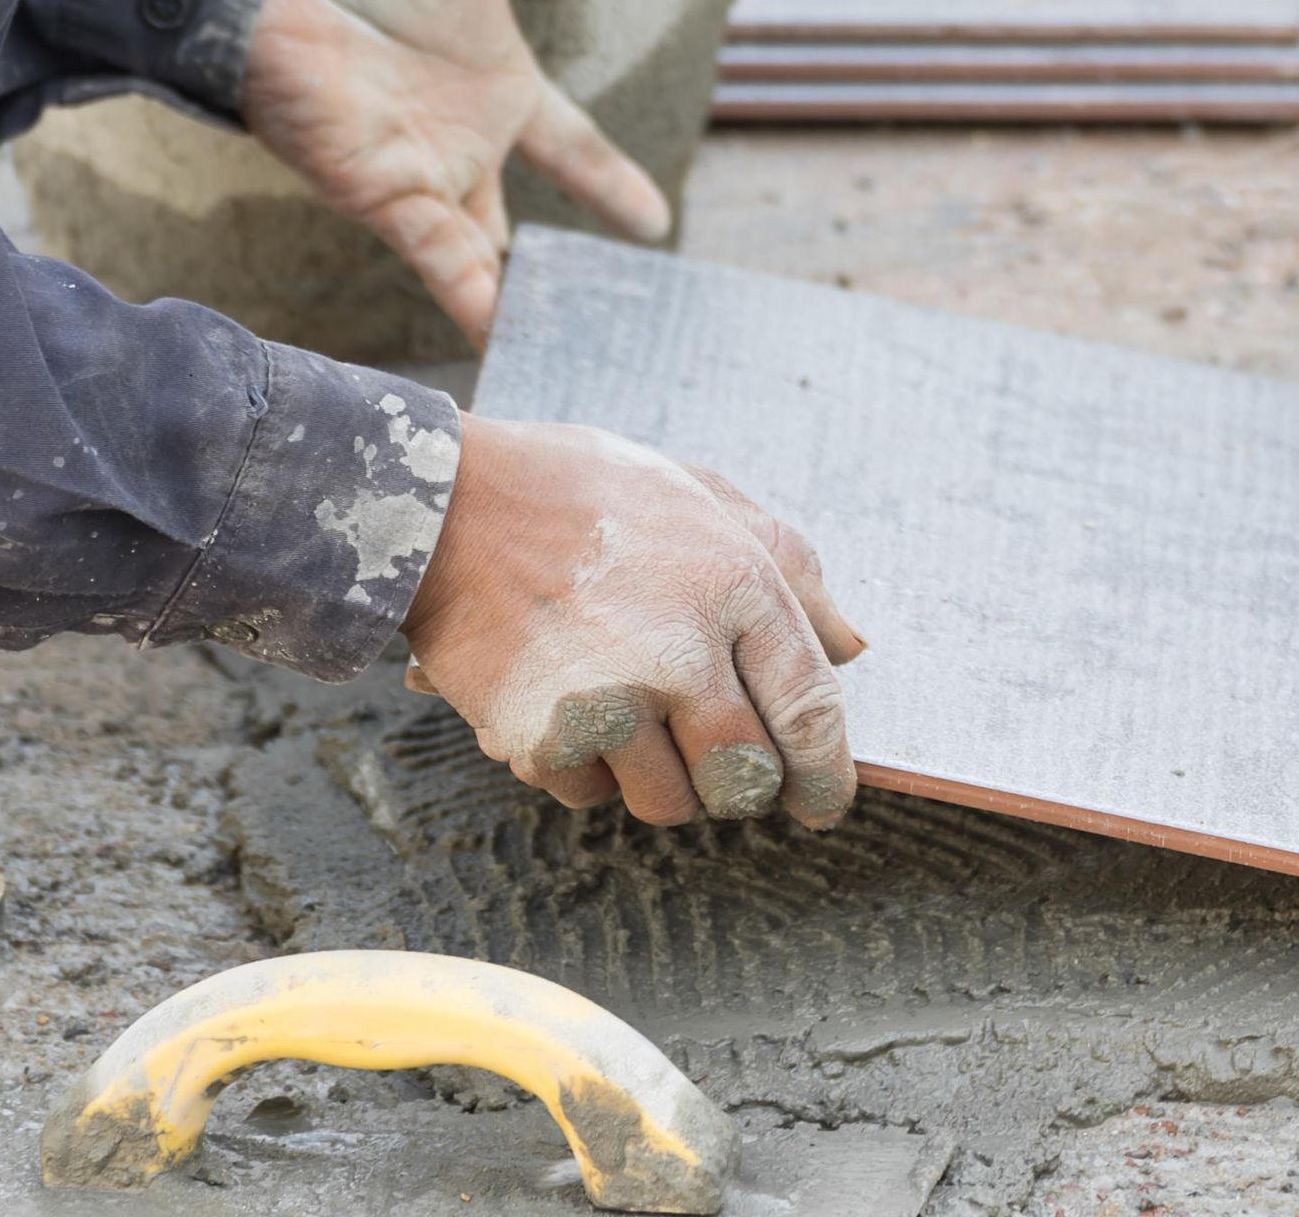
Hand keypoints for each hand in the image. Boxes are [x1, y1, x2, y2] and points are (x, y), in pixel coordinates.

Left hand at [241, 0, 670, 345]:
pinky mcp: (386, 194)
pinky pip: (444, 262)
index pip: (573, 148)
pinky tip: (509, 344)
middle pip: (522, 225)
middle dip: (560, 276)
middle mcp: (463, 142)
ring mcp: (426, 175)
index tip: (654, 223)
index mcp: (495, 87)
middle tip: (607, 323)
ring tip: (571, 354)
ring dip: (525, 307)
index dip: (612, 183)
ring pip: (488, 259)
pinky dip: (477, 304)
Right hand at [402, 416, 867, 827]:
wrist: (445, 503)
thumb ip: (792, 571)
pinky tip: (564, 702)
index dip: (826, 775)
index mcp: (737, 588)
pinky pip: (589, 795)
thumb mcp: (706, 499)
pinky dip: (583, 767)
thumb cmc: (583, 494)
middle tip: (711, 755)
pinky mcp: (541, 740)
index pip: (810, 712)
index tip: (822, 803)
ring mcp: (610, 704)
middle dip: (737, 783)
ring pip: (669, 803)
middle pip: (746, 781)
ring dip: (654, 775)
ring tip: (622, 706)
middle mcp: (681, 655)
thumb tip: (852, 648)